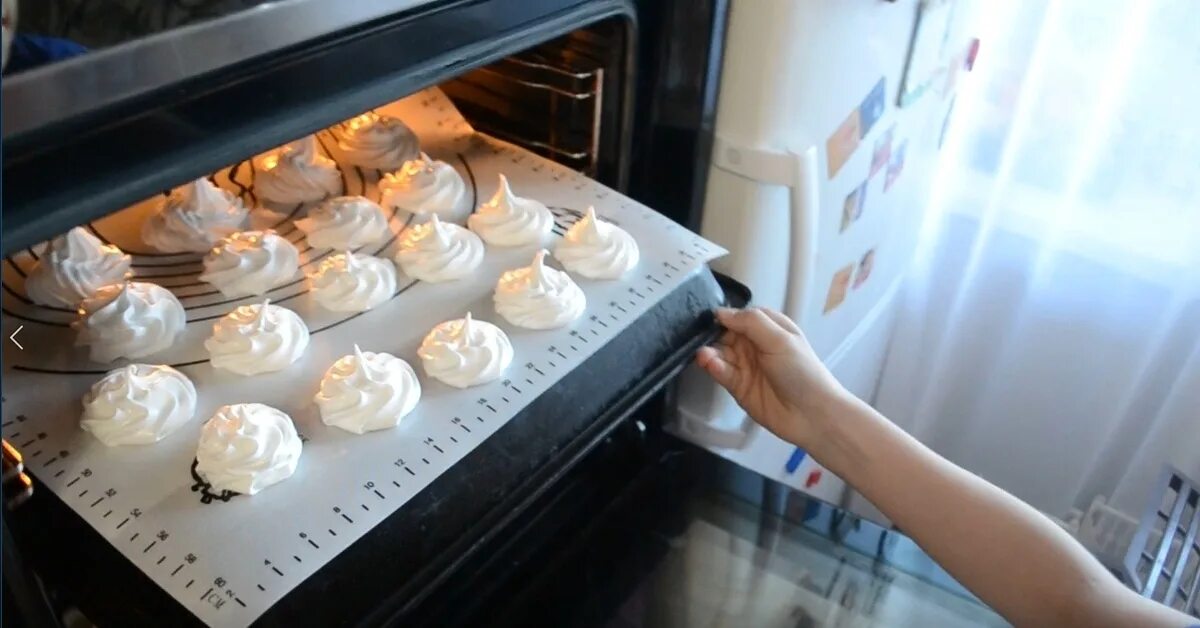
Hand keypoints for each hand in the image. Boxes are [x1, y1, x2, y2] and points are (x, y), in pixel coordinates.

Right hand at [695, 307, 850, 447]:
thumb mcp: (780, 339)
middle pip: (725, 334)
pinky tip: (710, 365)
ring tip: (703, 355)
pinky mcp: (738, 386)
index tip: (708, 319)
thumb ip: (750, 322)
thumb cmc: (802, 372)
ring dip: (709, 352)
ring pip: (720, 353)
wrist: (812, 415)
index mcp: (769, 328)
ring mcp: (746, 366)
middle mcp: (755, 345)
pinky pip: (721, 372)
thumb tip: (721, 312)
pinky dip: (713, 367)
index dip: (725, 316)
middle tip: (700, 339)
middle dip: (712, 335)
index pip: (740, 316)